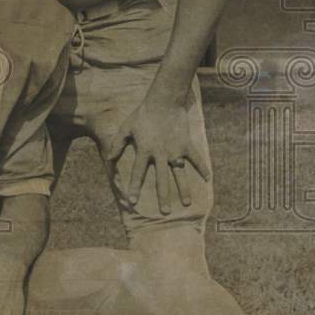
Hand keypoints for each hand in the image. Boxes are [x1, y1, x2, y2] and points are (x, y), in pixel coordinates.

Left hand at [106, 90, 211, 214]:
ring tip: (186, 204)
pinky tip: (207, 179)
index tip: (133, 202)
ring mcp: (175, 150)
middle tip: (164, 212)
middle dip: (162, 197)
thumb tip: (107, 159)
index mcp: (144, 150)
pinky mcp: (186, 144)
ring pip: (180, 174)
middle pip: (161, 179)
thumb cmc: (142, 114)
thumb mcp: (126, 128)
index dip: (135, 188)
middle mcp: (160, 154)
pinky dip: (202, 167)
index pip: (138, 173)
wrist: (163, 101)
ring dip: (183, 189)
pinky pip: (196, 158)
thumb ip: (117, 144)